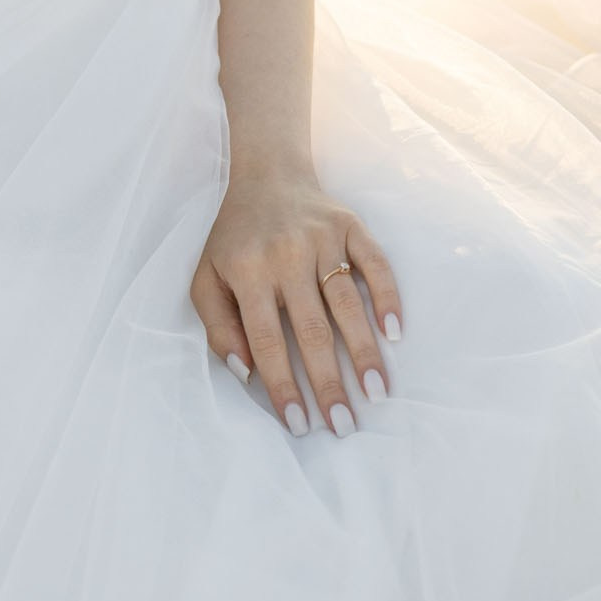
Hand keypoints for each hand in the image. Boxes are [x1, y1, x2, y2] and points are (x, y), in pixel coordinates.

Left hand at [191, 171, 401, 437]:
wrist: (266, 174)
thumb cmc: (234, 238)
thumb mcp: (206, 277)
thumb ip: (219, 326)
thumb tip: (247, 373)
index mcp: (247, 271)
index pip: (267, 341)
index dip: (284, 385)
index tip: (299, 424)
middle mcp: (285, 255)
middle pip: (312, 330)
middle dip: (329, 383)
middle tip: (344, 426)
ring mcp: (321, 238)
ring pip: (346, 304)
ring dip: (364, 352)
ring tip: (377, 393)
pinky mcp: (351, 226)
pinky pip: (375, 264)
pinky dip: (387, 298)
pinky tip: (394, 333)